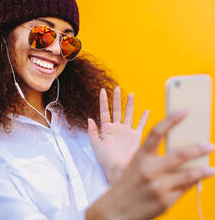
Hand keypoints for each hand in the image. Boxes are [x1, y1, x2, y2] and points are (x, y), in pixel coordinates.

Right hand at [86, 109, 214, 219]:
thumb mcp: (136, 167)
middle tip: (210, 145)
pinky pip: (185, 189)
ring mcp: (158, 185)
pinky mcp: (166, 200)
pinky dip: (193, 183)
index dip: (171, 119)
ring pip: (188, 174)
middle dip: (197, 149)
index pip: (156, 132)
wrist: (115, 211)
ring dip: (203, 170)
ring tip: (211, 168)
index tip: (185, 109)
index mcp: (140, 157)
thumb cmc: (127, 185)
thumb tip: (181, 153)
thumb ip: (154, 160)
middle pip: (179, 154)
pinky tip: (198, 180)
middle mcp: (149, 169)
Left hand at [88, 86, 149, 183]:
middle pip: (117, 110)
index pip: (105, 112)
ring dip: (130, 105)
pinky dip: (144, 118)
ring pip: (129, 114)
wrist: (118, 168)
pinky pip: (141, 125)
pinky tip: (146, 111)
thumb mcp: (95, 144)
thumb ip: (92, 131)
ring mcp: (127, 132)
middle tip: (117, 88)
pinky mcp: (136, 137)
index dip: (104, 102)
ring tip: (131, 94)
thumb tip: (89, 118)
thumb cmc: (105, 159)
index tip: (102, 91)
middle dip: (117, 99)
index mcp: (106, 129)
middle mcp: (117, 128)